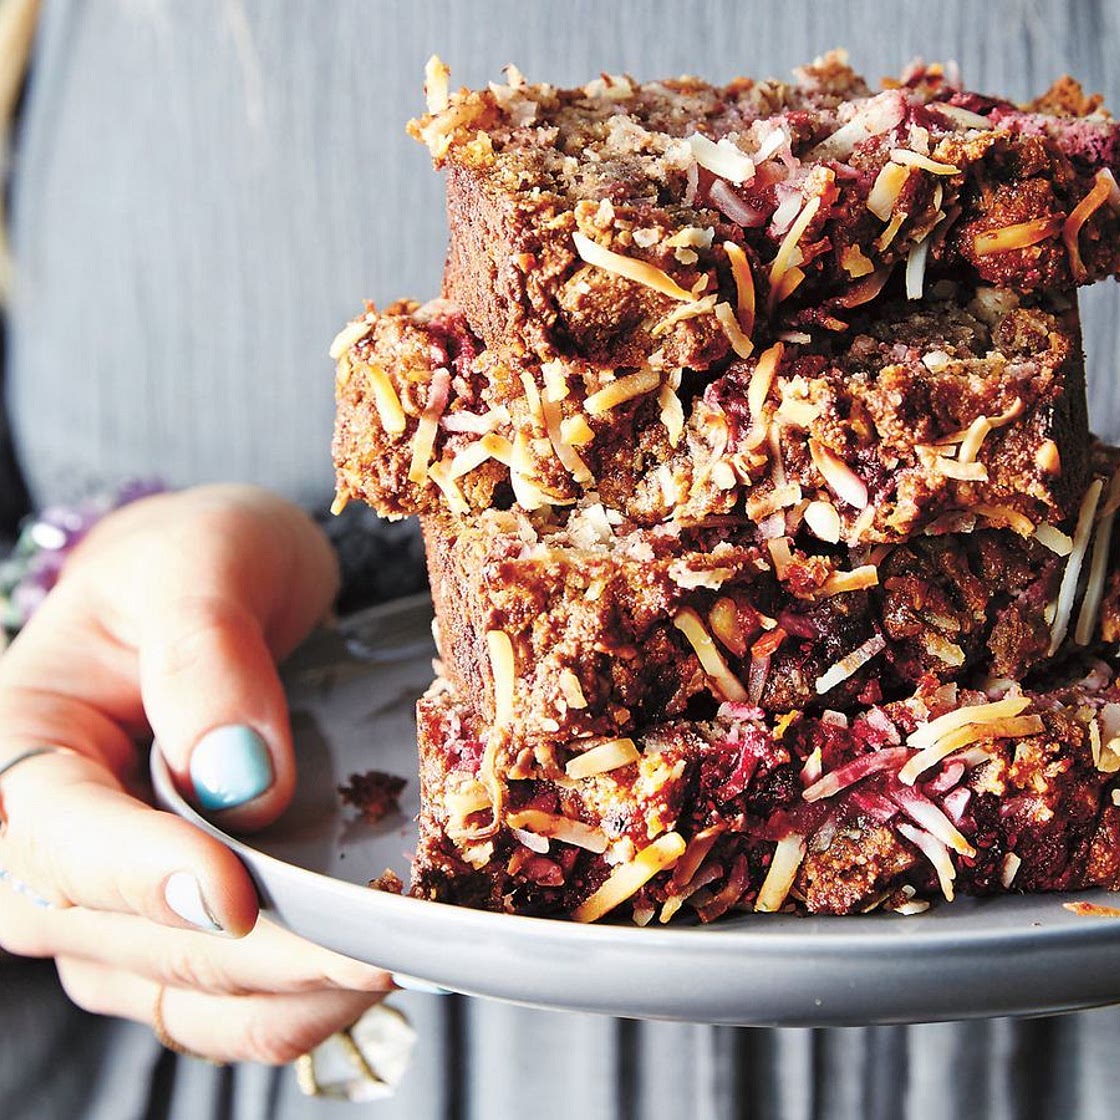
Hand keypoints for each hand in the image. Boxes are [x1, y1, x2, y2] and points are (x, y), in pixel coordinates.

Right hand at [0, 485, 391, 1063]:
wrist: (222, 584)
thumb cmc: (197, 560)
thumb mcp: (201, 560)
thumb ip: (205, 653)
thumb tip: (238, 779)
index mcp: (25, 742)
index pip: (54, 836)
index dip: (137, 875)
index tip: (230, 894)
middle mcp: (50, 836)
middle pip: (111, 935)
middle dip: (237, 954)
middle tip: (359, 948)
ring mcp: (115, 891)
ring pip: (169, 988)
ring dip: (273, 996)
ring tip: (379, 967)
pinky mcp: (179, 918)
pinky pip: (214, 1000)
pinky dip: (282, 1007)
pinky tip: (353, 980)